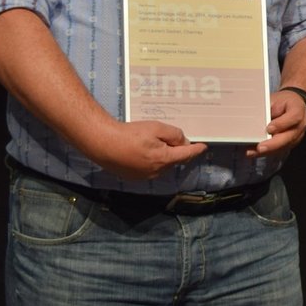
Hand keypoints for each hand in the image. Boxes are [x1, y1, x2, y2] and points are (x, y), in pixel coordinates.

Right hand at [88, 120, 206, 179]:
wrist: (102, 143)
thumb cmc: (130, 134)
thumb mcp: (156, 128)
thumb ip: (174, 135)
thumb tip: (184, 142)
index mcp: (164, 160)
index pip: (186, 155)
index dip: (196, 150)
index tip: (203, 147)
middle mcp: (156, 172)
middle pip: (174, 160)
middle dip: (176, 150)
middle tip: (170, 138)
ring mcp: (144, 176)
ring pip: (162, 165)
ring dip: (163, 156)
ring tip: (152, 142)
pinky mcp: (133, 177)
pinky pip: (150, 169)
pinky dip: (151, 161)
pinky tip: (142, 151)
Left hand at [247, 90, 305, 157]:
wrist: (295, 105)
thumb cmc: (284, 101)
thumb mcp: (275, 99)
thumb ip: (267, 108)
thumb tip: (253, 118)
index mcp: (298, 109)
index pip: (293, 117)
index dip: (281, 124)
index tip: (268, 129)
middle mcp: (300, 125)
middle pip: (289, 137)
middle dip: (273, 144)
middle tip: (259, 148)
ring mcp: (297, 136)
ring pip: (284, 146)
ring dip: (268, 151)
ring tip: (252, 152)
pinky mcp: (291, 143)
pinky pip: (280, 150)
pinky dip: (267, 152)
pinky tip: (255, 153)